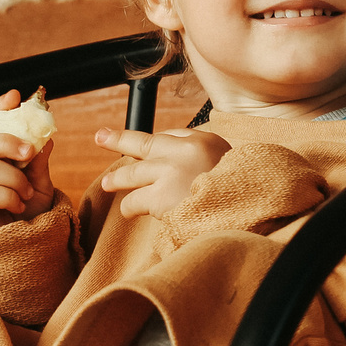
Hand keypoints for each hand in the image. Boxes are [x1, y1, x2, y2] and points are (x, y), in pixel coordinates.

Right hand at [0, 91, 57, 231]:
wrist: (20, 252)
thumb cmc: (25, 219)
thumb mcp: (39, 188)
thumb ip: (38, 165)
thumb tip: (45, 139)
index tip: (14, 95)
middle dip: (8, 142)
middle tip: (31, 152)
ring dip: (13, 178)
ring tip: (26, 195)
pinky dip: (7, 196)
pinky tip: (17, 207)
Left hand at [95, 126, 229, 217]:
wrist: (245, 208)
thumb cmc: (241, 191)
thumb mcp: (232, 164)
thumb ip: (207, 157)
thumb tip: (182, 158)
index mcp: (205, 141)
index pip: (173, 134)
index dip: (159, 143)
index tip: (144, 146)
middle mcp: (185, 151)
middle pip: (145, 142)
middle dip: (119, 140)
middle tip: (101, 137)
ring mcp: (170, 172)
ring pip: (133, 172)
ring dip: (118, 178)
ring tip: (108, 183)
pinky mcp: (160, 197)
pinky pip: (134, 201)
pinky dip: (130, 207)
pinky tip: (129, 211)